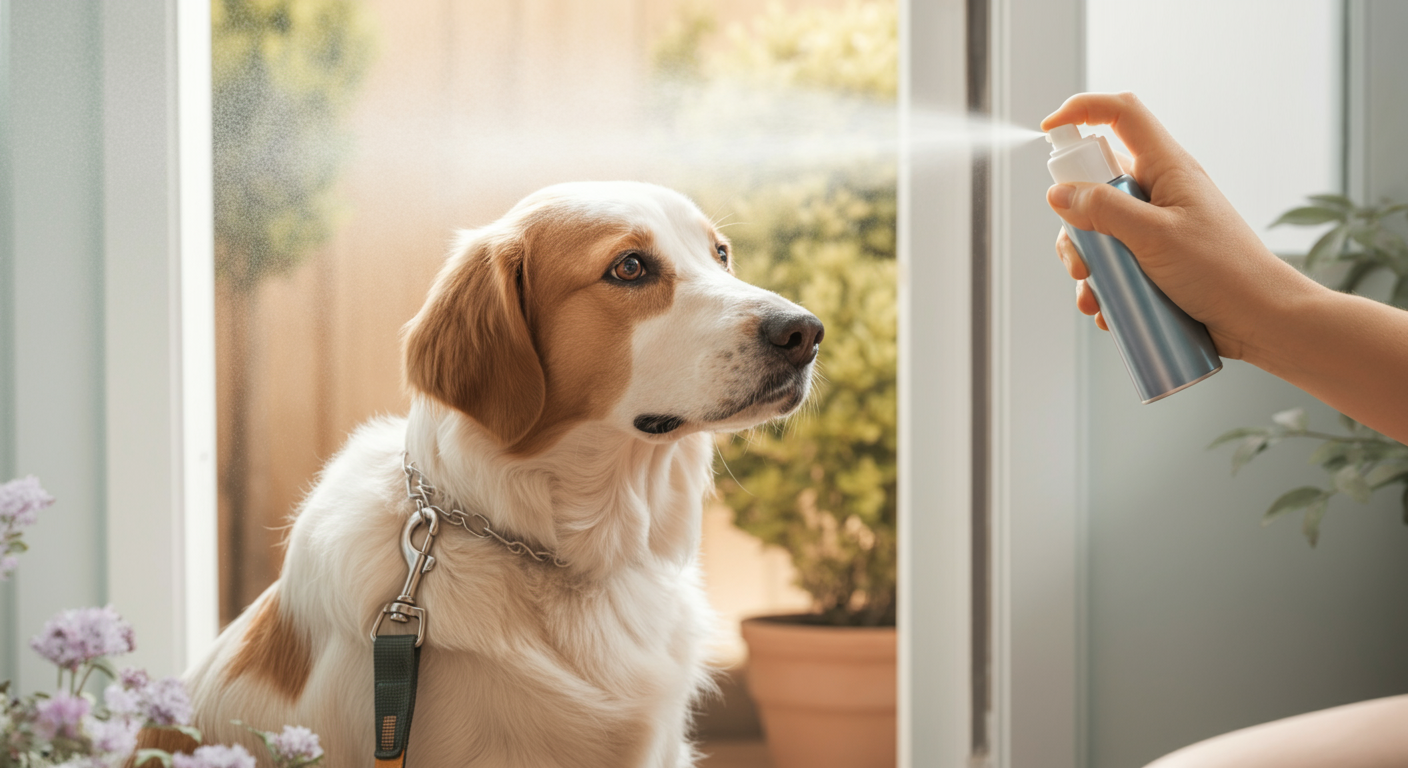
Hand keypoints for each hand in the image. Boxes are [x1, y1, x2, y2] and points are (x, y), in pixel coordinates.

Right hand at [1042, 92, 1320, 361]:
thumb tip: (1058, 193)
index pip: (1122, 115)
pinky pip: (1114, 263)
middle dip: (1073, 224)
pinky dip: (1103, 286)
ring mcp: (1157, 228)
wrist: (1260, 319)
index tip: (1048, 130)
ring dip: (1085, 263)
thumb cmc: (1221, 270)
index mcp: (1167, 168)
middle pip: (1095, 185)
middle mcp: (1159, 192)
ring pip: (1099, 231)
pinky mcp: (1156, 262)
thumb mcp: (1154, 236)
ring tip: (1092, 295)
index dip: (1083, 110)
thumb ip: (1104, 210)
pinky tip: (1106, 310)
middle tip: (1077, 259)